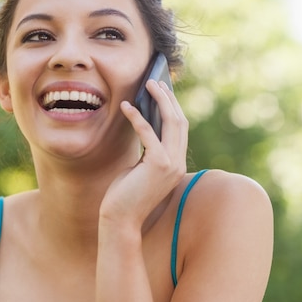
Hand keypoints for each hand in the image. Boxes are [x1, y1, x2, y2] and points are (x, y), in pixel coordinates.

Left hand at [100, 78, 188, 226]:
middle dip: (168, 99)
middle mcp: (178, 163)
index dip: (173, 108)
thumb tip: (144, 121)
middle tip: (155, 82)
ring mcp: (171, 164)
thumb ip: (147, 149)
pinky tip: (126, 107)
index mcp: (176, 164)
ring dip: (159, 101)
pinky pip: (149, 132)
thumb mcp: (140, 167)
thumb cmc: (125, 195)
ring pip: (171, 122)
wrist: (120, 220)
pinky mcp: (157, 165)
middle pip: (180, 122)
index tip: (164, 91)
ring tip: (147, 85)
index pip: (180, 130)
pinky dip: (138, 117)